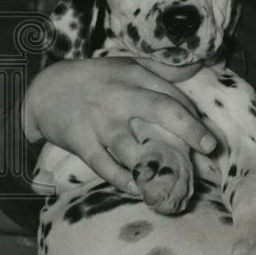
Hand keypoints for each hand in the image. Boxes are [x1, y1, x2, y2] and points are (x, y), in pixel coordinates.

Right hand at [22, 57, 216, 192]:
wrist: (45, 89)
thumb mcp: (127, 65)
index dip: (193, 117)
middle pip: (161, 110)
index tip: (207, 137)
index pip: (172, 94)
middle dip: (189, 129)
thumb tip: (197, 66)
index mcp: (134, 76)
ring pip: (131, 146)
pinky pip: (103, 165)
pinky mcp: (80, 141)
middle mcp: (120, 96)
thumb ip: (162, 68)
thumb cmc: (96, 79)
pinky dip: (121, 180)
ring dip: (152, 166)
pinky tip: (138, 189)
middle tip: (210, 147)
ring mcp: (99, 120)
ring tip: (172, 181)